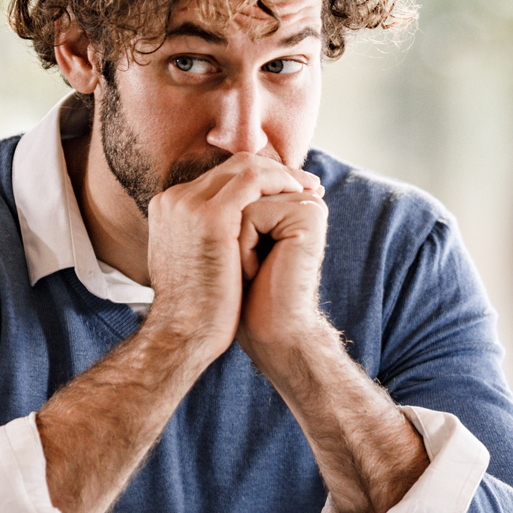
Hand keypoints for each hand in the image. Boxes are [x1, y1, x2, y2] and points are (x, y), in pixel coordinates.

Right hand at [139, 153, 315, 366]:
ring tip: (309, 186)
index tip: (287, 189)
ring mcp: (189, 205)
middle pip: (232, 166)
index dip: (258, 180)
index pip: (219, 178)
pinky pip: (253, 182)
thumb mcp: (191, 262)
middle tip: (306, 181)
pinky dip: (279, 182)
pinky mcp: (210, 216)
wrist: (183, 335)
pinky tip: (299, 193)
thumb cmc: (195, 309)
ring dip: (281, 173)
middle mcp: (174, 199)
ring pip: (245, 167)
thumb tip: (228, 234)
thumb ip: (200, 238)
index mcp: (168, 208)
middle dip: (274, 170)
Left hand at [236, 186, 332, 365]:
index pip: (242, 181)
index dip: (224, 217)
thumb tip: (204, 180)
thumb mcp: (232, 241)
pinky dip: (243, 246)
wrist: (270, 332)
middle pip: (244, 185)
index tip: (235, 256)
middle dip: (230, 226)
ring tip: (248, 270)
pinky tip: (254, 272)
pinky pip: (252, 213)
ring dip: (234, 237)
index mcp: (289, 199)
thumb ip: (229, 206)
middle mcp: (303, 197)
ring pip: (244, 198)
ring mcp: (309, 204)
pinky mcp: (308, 216)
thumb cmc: (246, 294)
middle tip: (242, 265)